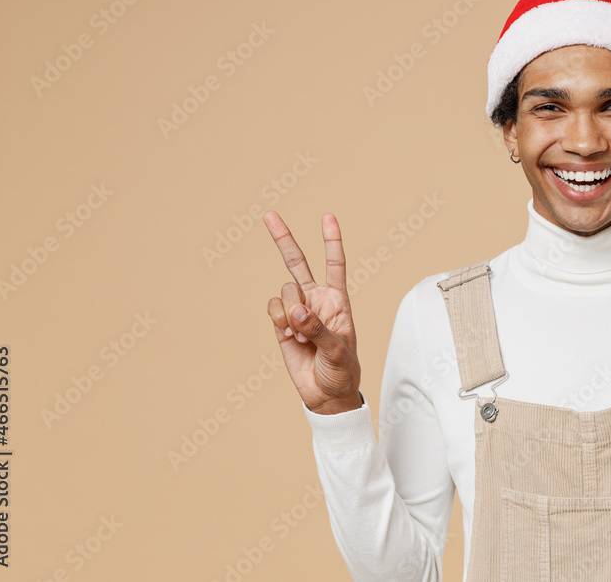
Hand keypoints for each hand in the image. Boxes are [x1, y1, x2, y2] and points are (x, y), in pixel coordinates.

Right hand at [264, 211, 362, 414]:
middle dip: (283, 238)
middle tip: (269, 214)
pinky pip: (273, 309)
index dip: (331, 240)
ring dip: (292, 313)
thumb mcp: (338, 351)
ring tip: (303, 336)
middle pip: (297, 263)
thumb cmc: (342, 371)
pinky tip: (291, 337)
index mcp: (337, 300)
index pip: (335, 264)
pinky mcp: (281, 324)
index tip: (328, 217)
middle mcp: (316, 300)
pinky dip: (280, 321)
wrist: (325, 394)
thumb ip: (318, 329)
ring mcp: (297, 311)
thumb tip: (296, 312)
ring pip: (285, 292)